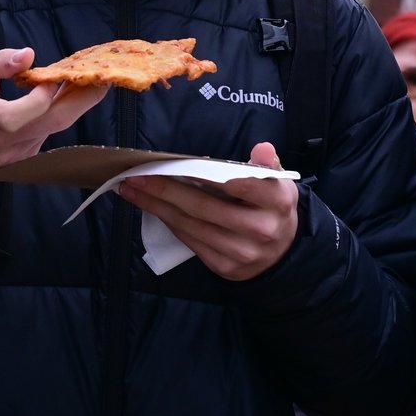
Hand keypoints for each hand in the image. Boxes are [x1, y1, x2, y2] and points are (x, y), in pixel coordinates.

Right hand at [0, 47, 108, 176]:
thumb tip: (28, 56)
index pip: (13, 117)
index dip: (39, 99)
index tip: (51, 77)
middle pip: (48, 125)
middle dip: (80, 100)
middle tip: (103, 76)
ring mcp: (12, 157)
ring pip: (53, 130)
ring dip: (75, 104)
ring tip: (92, 79)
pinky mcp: (23, 160)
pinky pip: (48, 135)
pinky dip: (60, 114)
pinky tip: (70, 96)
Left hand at [117, 141, 298, 280]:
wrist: (282, 253)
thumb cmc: (272, 207)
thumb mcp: (278, 182)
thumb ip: (268, 164)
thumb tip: (262, 148)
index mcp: (276, 201)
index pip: (237, 183)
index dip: (202, 173)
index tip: (172, 164)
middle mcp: (260, 229)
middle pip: (204, 206)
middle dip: (165, 190)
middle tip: (136, 176)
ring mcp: (241, 251)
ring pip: (191, 225)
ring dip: (157, 207)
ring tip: (133, 191)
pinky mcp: (225, 267)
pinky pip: (190, 241)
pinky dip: (169, 223)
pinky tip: (153, 209)